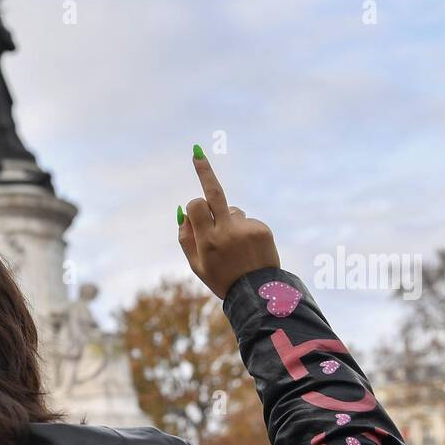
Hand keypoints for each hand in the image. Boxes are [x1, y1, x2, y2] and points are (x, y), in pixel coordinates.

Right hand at [177, 148, 278, 298]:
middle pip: (214, 193)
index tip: (192, 202)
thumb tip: (183, 211)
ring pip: (232, 211)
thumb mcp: (196, 265)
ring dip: (229, 221)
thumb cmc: (221, 278)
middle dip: (204, 171)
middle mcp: (226, 232)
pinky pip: (247, 220)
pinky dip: (244, 230)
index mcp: (208, 241)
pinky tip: (248, 249)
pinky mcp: (261, 228)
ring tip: (235, 248)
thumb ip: (186, 238)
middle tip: (196, 152)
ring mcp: (246, 229)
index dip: (194, 207)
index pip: (196, 206)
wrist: (258, 292)